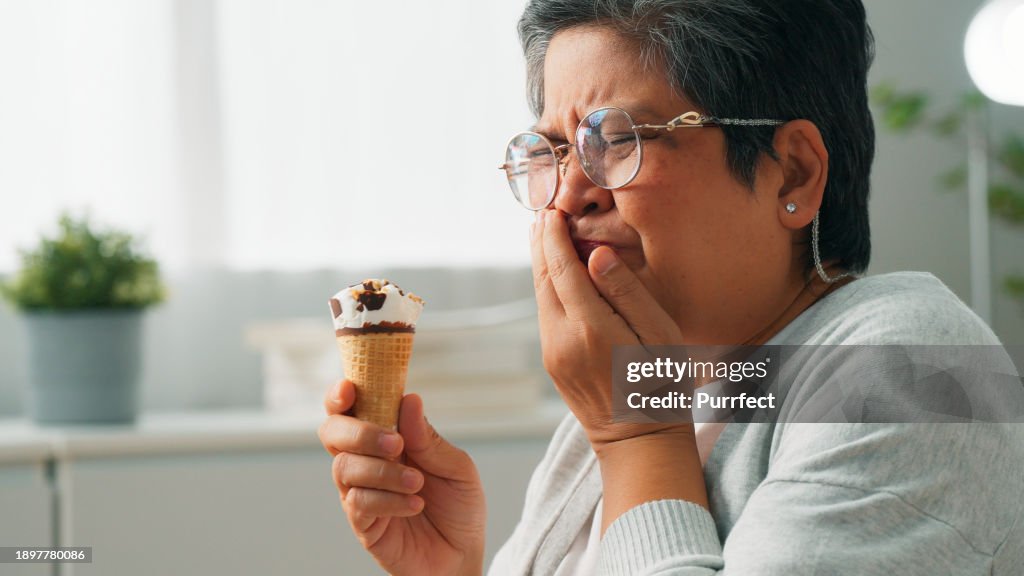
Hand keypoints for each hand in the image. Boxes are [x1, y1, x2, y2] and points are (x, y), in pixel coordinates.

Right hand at [318, 380, 485, 575]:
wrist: (463, 554)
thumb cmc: (458, 505)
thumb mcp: (457, 467)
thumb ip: (430, 438)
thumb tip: (409, 400)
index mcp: (387, 437)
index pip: (352, 408)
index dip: (340, 395)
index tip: (348, 388)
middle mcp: (367, 460)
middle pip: (333, 433)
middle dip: (359, 432)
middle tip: (396, 443)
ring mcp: (360, 492)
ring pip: (345, 468)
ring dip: (383, 472)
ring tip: (417, 483)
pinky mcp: (362, 523)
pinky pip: (359, 503)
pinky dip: (389, 500)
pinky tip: (415, 504)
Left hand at [531, 209, 686, 449]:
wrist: (640, 442)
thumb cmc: (662, 386)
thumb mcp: (659, 336)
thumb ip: (627, 293)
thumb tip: (597, 255)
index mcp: (590, 328)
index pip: (562, 269)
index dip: (554, 237)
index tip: (551, 211)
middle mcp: (562, 340)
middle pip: (543, 279)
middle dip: (540, 244)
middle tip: (542, 213)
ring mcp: (553, 354)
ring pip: (540, 297)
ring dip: (540, 264)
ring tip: (543, 234)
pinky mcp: (553, 364)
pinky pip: (545, 315)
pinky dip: (547, 287)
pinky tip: (555, 275)